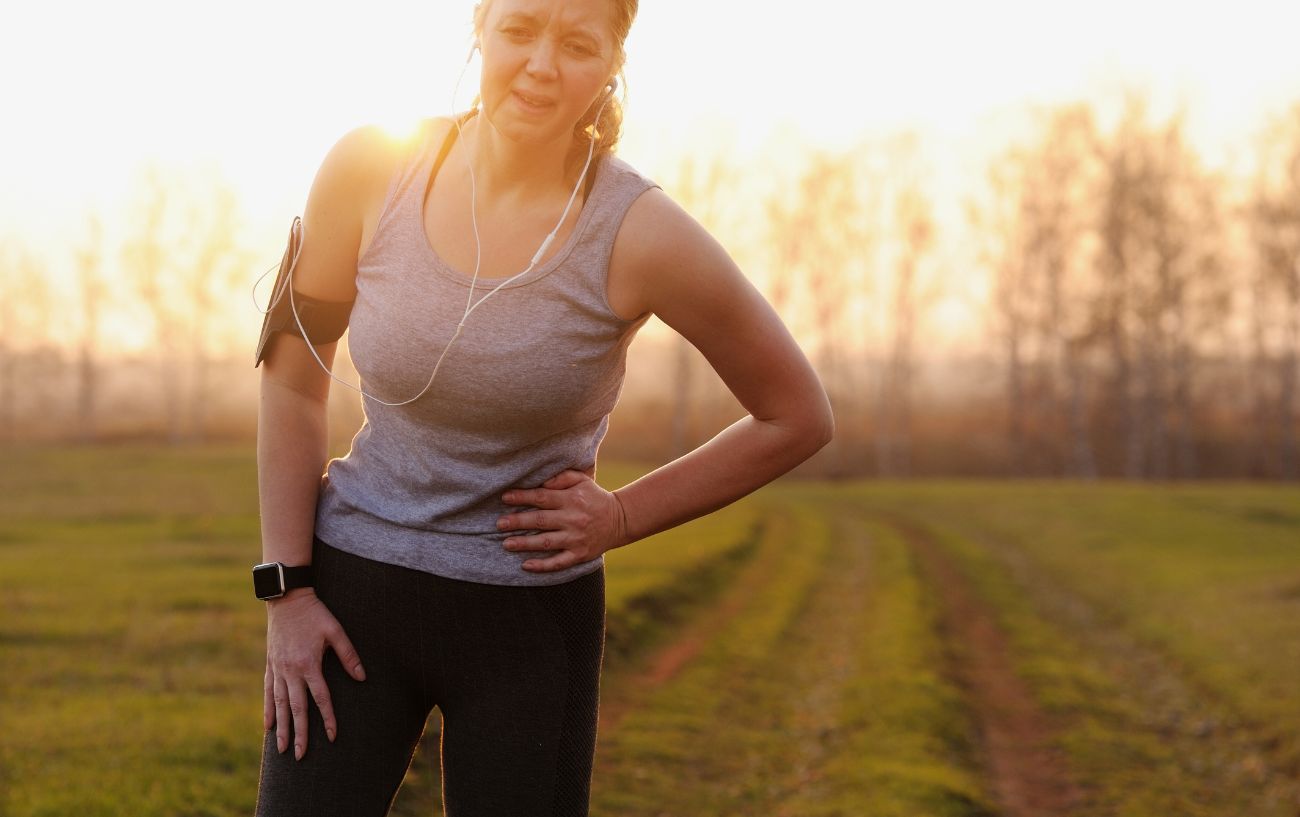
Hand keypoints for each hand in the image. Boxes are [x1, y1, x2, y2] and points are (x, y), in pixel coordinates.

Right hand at [264, 589, 365, 759]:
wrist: (287, 598)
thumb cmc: (315, 613)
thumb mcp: (335, 630)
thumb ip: (348, 655)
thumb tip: (362, 677)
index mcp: (308, 664)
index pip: (320, 698)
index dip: (327, 719)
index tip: (332, 737)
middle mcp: (290, 671)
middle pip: (296, 709)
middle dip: (300, 734)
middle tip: (301, 756)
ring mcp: (277, 669)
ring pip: (278, 705)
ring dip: (281, 729)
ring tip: (281, 750)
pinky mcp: (270, 665)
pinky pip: (267, 692)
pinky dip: (267, 710)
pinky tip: (268, 726)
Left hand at [498, 469, 629, 572]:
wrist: (620, 520)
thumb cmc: (594, 497)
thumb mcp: (582, 480)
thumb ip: (561, 477)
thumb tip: (542, 482)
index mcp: (571, 499)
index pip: (542, 497)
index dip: (522, 497)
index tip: (505, 498)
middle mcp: (573, 519)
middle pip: (540, 520)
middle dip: (517, 522)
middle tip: (499, 524)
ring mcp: (576, 538)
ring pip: (545, 542)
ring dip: (524, 544)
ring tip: (506, 543)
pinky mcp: (579, 554)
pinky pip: (558, 562)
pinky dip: (542, 566)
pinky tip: (526, 565)